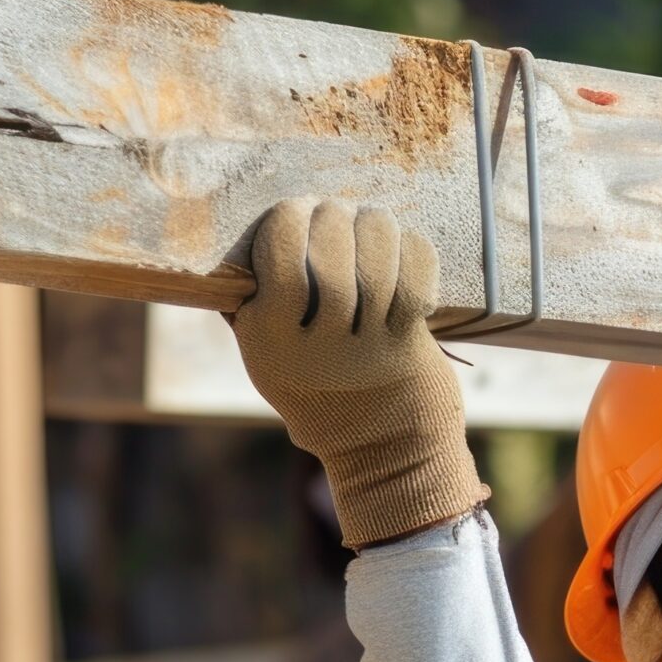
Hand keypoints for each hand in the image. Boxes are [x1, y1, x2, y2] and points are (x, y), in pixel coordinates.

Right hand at [232, 199, 484, 546]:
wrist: (382, 454)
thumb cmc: (321, 389)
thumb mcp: (268, 356)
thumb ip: (255, 303)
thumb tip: (247, 235)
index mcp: (266, 339)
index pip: (278, 256)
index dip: (292, 217)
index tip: (300, 207)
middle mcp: (314, 349)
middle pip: (331, 254)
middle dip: (338, 218)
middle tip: (341, 210)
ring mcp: (365, 352)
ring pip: (376, 264)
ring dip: (378, 228)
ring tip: (373, 221)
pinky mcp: (407, 351)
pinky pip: (414, 283)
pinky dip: (415, 254)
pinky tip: (405, 249)